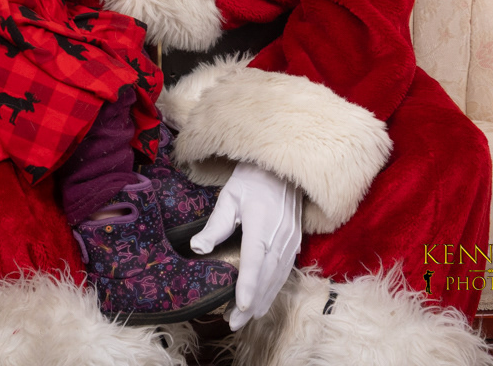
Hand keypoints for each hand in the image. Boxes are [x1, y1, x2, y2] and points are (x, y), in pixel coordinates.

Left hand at [188, 162, 302, 330]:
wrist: (282, 170)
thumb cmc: (251, 180)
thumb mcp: (229, 197)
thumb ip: (215, 225)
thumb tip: (198, 248)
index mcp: (261, 225)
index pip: (255, 260)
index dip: (249, 285)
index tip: (241, 305)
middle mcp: (279, 237)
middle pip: (266, 277)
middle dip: (252, 303)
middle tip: (234, 322)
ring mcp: (290, 242)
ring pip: (277, 278)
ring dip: (263, 300)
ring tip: (245, 318)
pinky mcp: (294, 243)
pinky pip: (284, 272)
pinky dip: (273, 289)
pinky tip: (263, 302)